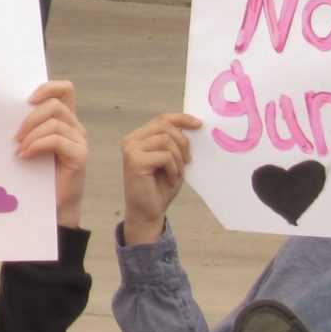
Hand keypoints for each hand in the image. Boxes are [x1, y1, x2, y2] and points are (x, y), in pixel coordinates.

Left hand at [14, 81, 87, 229]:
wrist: (54, 206)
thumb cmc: (38, 174)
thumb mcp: (31, 144)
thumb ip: (27, 128)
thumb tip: (5, 112)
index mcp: (64, 119)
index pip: (64, 89)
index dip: (47, 88)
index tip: (27, 100)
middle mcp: (75, 127)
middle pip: (55, 105)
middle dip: (30, 118)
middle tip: (15, 136)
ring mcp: (80, 141)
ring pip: (55, 122)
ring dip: (31, 134)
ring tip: (19, 149)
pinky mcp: (80, 156)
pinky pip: (57, 140)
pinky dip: (37, 145)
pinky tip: (25, 156)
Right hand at [120, 112, 200, 243]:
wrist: (148, 212)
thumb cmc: (159, 187)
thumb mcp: (172, 159)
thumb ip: (175, 142)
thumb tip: (192, 126)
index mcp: (138, 137)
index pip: (162, 119)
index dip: (181, 118)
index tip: (199, 125)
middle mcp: (131, 140)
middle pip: (165, 126)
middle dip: (183, 142)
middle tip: (188, 161)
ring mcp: (131, 149)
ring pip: (166, 140)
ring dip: (178, 158)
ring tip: (176, 173)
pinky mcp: (135, 161)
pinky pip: (165, 156)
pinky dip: (173, 168)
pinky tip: (170, 179)